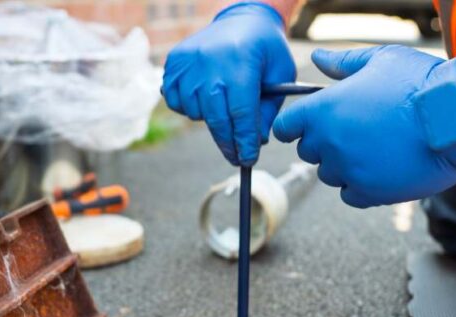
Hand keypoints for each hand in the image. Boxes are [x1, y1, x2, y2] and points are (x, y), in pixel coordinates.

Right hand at [162, 3, 294, 165]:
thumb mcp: (281, 75)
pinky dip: (189, 107)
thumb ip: (269, 109)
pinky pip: (176, 101)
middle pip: (217, 119)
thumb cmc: (266, 50)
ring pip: (195, 113)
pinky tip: (204, 98)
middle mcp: (211, 63)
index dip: (244, 141)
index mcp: (240, 64)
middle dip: (228, 143)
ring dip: (210, 119)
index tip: (248, 159)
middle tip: (237, 158)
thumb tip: (255, 142)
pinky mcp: (174, 63)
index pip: (241, 113)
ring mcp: (189, 63)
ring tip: (223, 107)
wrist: (242, 19)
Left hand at [272, 45, 455, 207]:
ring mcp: (347, 170)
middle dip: (324, 142)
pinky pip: (349, 194)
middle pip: (308, 151)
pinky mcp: (368, 191)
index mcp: (323, 110)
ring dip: (343, 164)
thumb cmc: (420, 83)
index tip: (308, 125)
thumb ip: (343, 63)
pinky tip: (381, 168)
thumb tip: (317, 60)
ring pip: (328, 174)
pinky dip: (360, 185)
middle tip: (355, 131)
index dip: (296, 126)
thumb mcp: (379, 60)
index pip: (285, 127)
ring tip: (375, 148)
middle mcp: (328, 143)